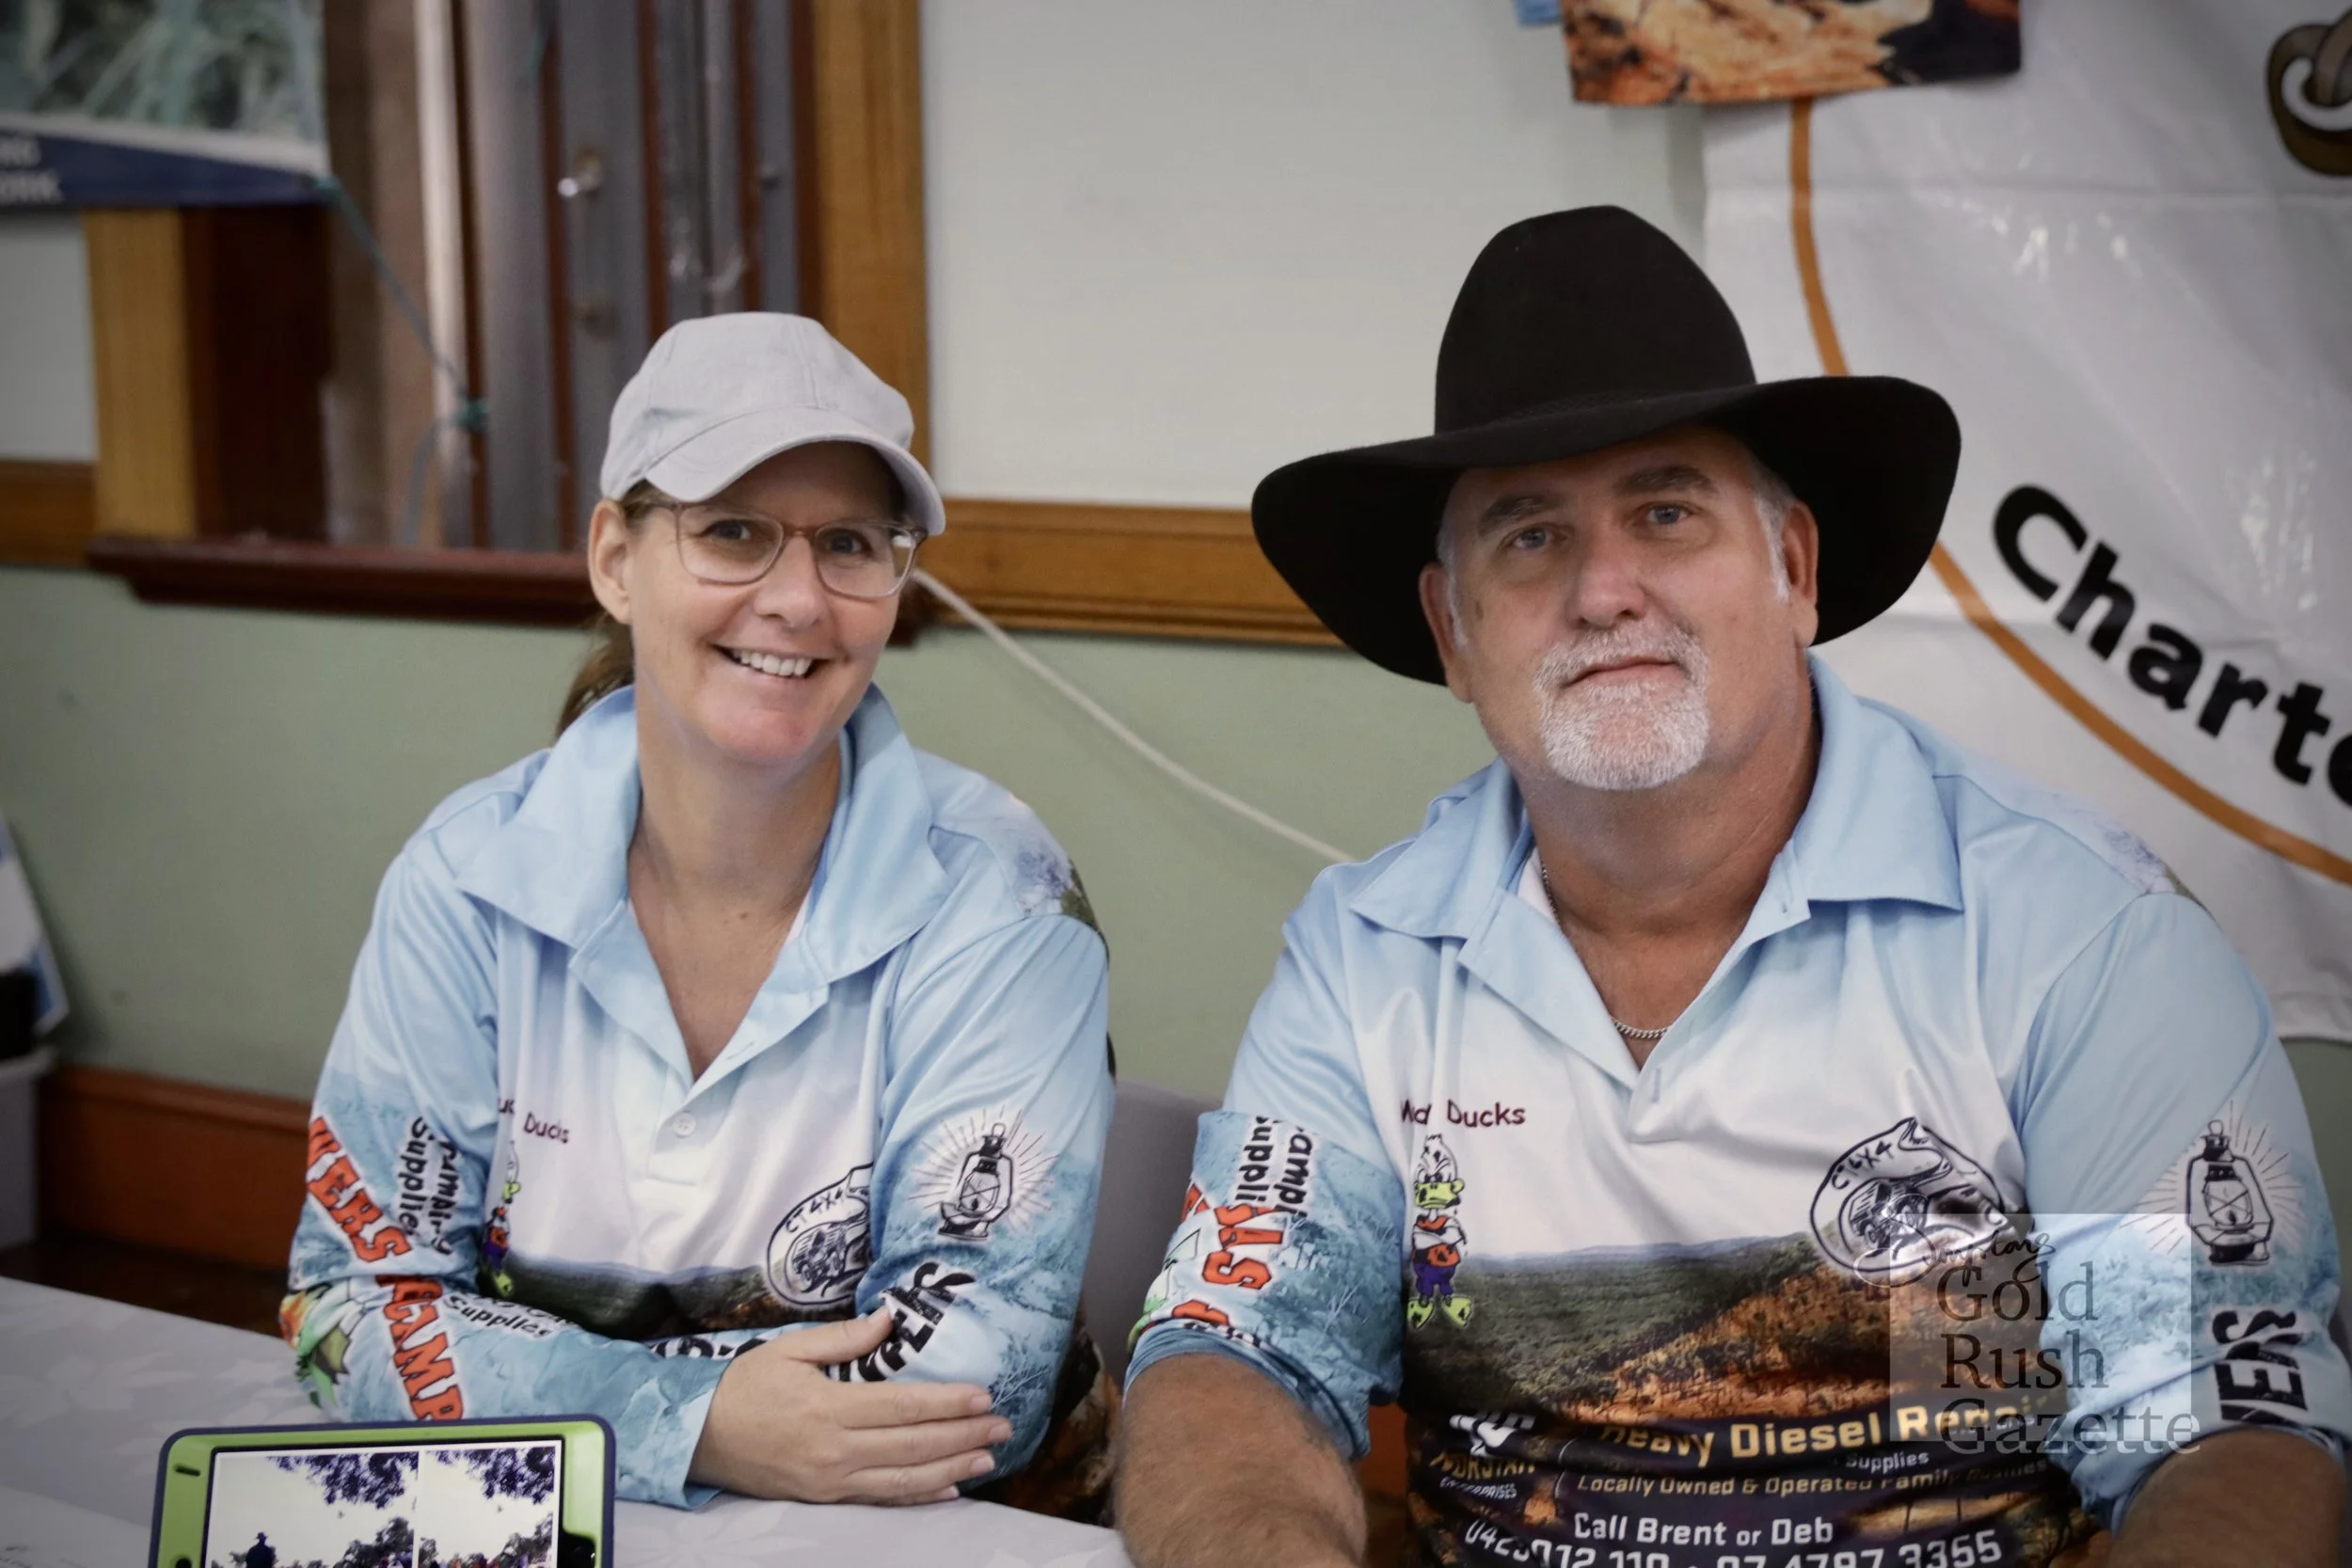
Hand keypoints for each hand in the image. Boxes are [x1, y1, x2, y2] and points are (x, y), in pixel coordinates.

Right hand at [688, 1309, 1009, 1503]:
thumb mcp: (788, 1349)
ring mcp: (831, 1479)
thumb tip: (889, 1319)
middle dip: (963, 1436)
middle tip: (1004, 1427)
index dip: (947, 1403)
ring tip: (989, 1459)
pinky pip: (880, 1500)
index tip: (983, 1396)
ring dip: (952, 1469)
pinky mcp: (824, 1498)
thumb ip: (842, 1338)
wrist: (697, 1438)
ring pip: (904, 1480)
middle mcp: (835, 1449)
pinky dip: (919, 1497)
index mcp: (829, 1406)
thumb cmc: (744, 1387)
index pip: (903, 1406)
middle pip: (913, 1446)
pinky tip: (949, 1489)